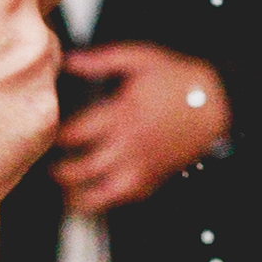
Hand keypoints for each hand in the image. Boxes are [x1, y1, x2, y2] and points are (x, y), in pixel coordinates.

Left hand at [50, 37, 227, 214]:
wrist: (216, 102)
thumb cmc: (179, 81)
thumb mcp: (138, 59)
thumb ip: (99, 61)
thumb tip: (68, 61)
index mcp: (120, 115)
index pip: (73, 134)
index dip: (53, 136)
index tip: (45, 133)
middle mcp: (128, 146)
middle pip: (80, 169)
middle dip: (58, 171)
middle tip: (48, 165)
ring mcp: (141, 167)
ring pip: (100, 194)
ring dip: (76, 195)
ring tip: (64, 189)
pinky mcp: (153, 180)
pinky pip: (123, 200)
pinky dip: (103, 202)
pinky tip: (92, 196)